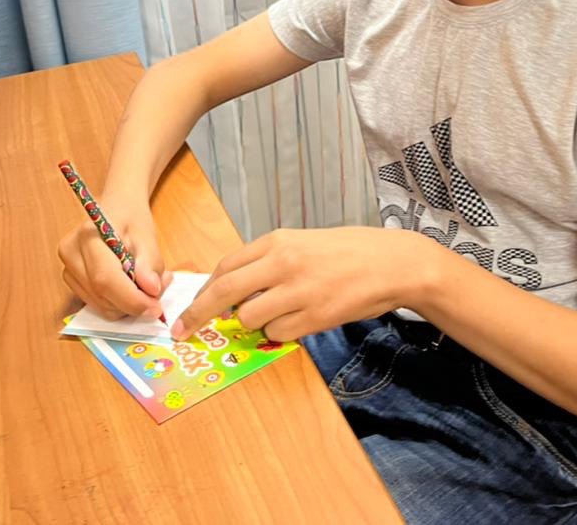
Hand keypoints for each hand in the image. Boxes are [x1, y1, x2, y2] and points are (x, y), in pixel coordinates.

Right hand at [57, 189, 171, 318]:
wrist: (116, 207)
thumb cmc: (131, 218)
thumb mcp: (147, 235)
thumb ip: (150, 263)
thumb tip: (152, 290)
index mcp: (88, 236)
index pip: (105, 279)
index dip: (132, 300)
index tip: (156, 308)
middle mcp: (71, 254)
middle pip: (102, 296)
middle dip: (134, 302)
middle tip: (160, 288)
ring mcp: (68, 269)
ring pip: (101, 305)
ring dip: (128, 304)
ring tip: (147, 282)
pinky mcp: (72, 281)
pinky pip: (98, 304)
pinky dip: (118, 302)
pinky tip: (131, 285)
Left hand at [171, 227, 431, 341]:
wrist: (393, 263)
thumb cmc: (349, 251)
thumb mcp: (304, 243)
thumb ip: (269, 261)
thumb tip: (233, 287)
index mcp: (278, 241)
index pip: (224, 267)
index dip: (202, 291)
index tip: (190, 307)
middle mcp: (283, 263)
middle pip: (224, 293)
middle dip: (198, 315)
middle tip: (184, 331)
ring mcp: (298, 291)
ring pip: (249, 318)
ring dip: (251, 324)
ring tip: (274, 316)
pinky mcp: (314, 317)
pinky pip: (277, 334)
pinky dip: (279, 334)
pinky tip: (298, 321)